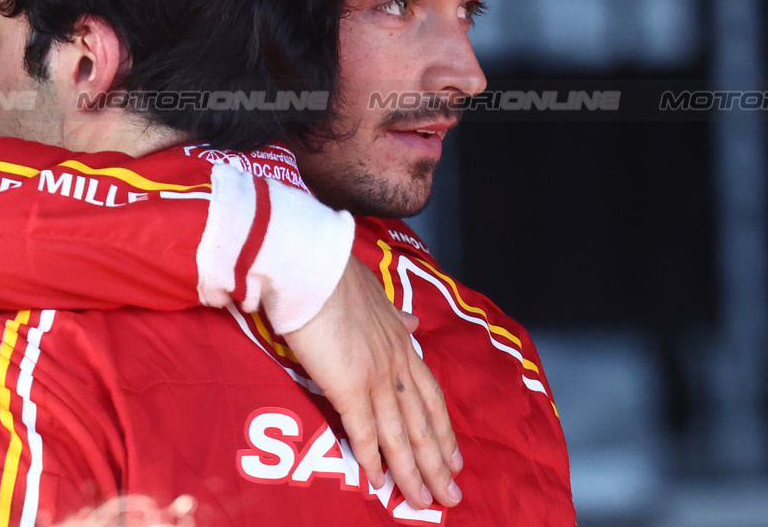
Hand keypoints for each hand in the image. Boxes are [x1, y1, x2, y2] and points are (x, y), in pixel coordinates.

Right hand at [283, 257, 462, 509]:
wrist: (312, 266)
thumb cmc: (334, 275)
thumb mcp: (375, 293)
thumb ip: (393, 315)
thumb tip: (413, 321)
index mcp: (401, 341)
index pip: (430, 395)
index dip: (443, 429)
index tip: (455, 457)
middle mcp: (395, 362)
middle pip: (423, 423)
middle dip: (438, 464)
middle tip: (452, 497)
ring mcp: (375, 376)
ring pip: (400, 435)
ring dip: (413, 473)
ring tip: (424, 502)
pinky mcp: (349, 385)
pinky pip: (364, 431)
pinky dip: (373, 460)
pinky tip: (379, 483)